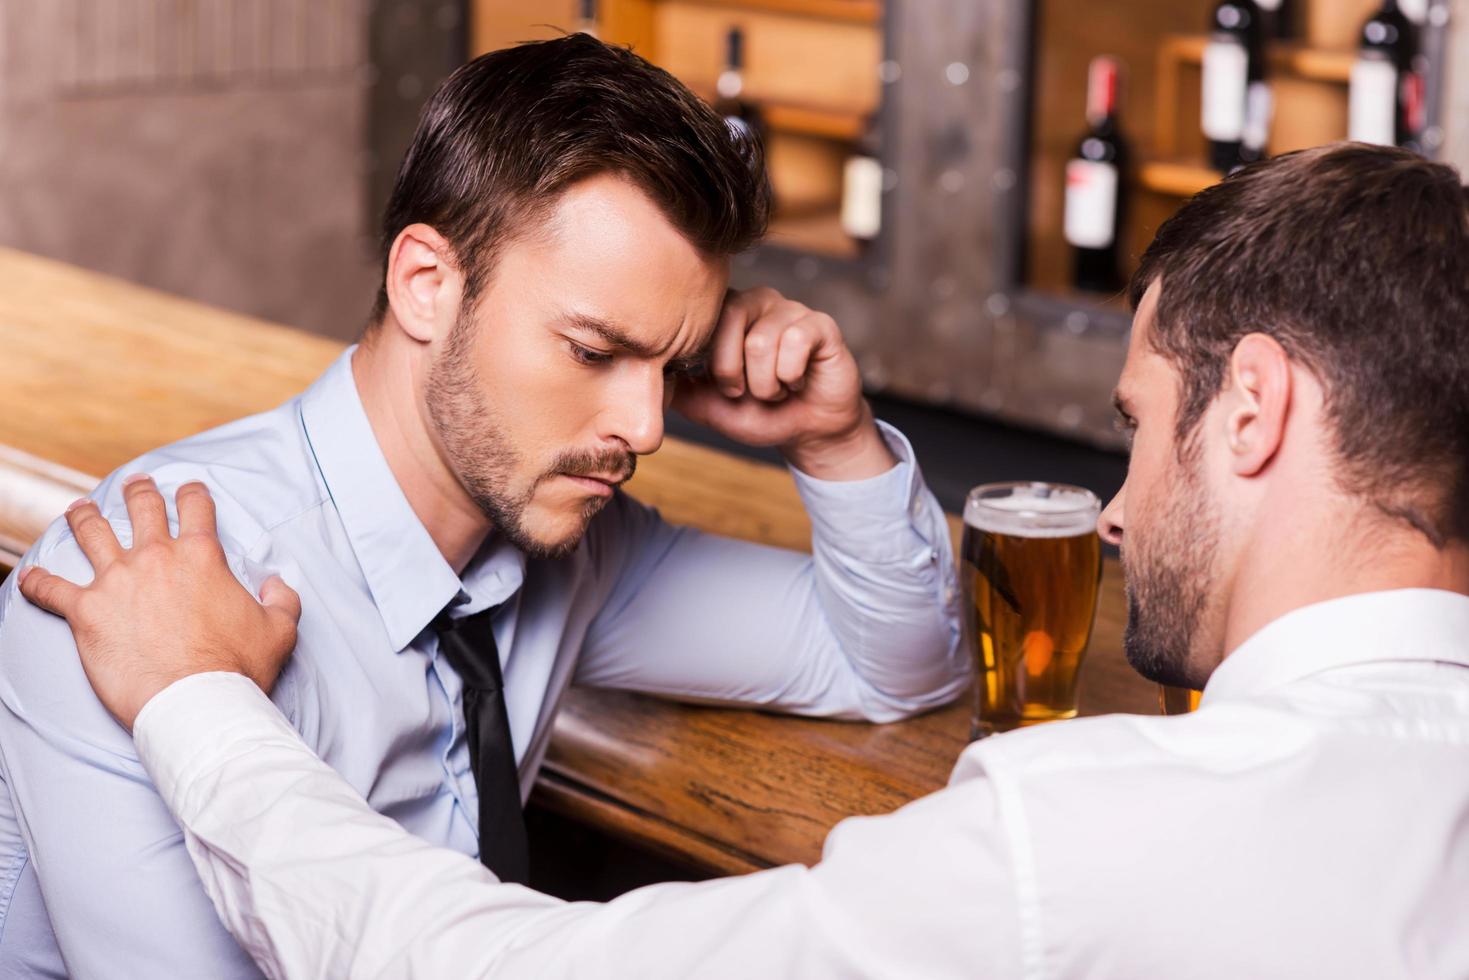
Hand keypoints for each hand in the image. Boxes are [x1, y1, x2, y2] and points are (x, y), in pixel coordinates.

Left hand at [16, 476, 299, 730]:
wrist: (197, 700)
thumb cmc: (239, 667)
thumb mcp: (280, 628)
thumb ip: (281, 597)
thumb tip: (275, 583)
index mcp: (201, 555)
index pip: (196, 508)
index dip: (193, 494)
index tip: (189, 490)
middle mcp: (156, 558)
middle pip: (142, 509)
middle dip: (139, 491)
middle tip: (134, 484)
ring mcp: (117, 581)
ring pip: (92, 534)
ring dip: (84, 518)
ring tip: (79, 509)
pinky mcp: (86, 612)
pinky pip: (51, 588)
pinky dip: (37, 582)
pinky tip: (28, 578)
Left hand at [671, 287, 895, 480]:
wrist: (808, 432)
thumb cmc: (760, 414)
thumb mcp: (708, 406)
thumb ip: (676, 388)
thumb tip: (640, 374)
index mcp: (726, 314)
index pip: (701, 319)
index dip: (708, 363)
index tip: (724, 388)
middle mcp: (756, 301)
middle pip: (728, 322)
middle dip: (733, 374)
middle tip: (748, 392)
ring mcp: (789, 309)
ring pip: (761, 341)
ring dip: (766, 384)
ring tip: (777, 389)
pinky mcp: (820, 324)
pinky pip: (796, 341)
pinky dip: (791, 375)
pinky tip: (798, 382)